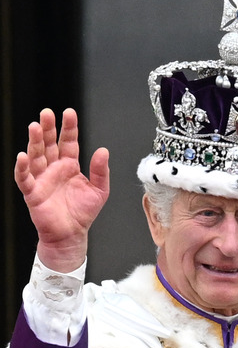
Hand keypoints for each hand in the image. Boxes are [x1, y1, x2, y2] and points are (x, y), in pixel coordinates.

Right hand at [14, 108, 109, 270]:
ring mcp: (42, 179)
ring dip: (34, 142)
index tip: (69, 112)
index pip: (68, 142)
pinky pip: (25, 178)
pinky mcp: (33, 193)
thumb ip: (100, 171)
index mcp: (70, 166)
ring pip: (36, 156)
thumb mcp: (99, 190)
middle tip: (47, 113)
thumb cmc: (83, 213)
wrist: (72, 235)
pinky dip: (23, 167)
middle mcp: (54, 169)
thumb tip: (103, 150)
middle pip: (49, 144)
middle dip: (48, 128)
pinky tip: (23, 156)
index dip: (68, 128)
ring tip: (34, 126)